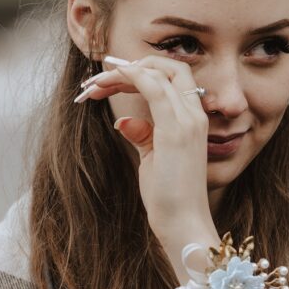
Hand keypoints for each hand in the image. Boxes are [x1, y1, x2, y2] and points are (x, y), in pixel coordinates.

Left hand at [76, 54, 214, 242]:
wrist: (183, 223)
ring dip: (121, 73)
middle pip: (170, 67)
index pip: (172, 78)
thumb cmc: (170, 196)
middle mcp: (195, 115)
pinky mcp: (175, 130)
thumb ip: (143, 135)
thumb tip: (124, 123)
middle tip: (100, 79)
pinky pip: (153, 87)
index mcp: (193, 120)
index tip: (112, 81)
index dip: (142, 71)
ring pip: (158, 72)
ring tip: (94, 84)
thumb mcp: (152, 158)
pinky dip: (129, 77)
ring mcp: (187, 120)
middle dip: (133, 65)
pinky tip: (107, 82)